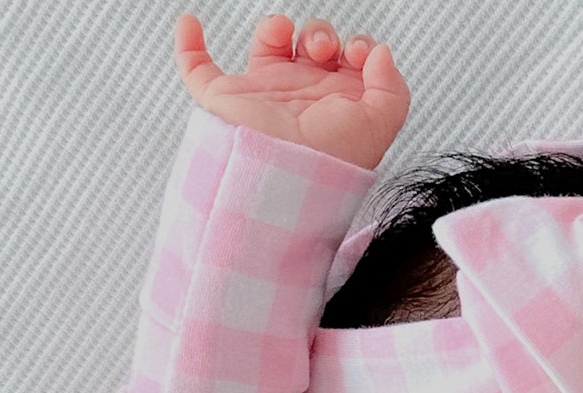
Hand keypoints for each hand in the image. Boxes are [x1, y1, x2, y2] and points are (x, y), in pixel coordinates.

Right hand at [174, 13, 408, 169]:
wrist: (281, 179)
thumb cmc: (327, 163)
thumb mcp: (379, 127)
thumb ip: (393, 88)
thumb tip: (381, 54)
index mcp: (335, 106)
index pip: (348, 63)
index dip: (356, 47)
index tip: (356, 53)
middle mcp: (301, 99)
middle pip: (312, 47)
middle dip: (320, 34)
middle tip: (321, 50)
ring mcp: (262, 97)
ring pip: (268, 47)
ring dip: (275, 27)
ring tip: (282, 35)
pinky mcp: (224, 101)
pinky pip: (198, 69)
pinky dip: (189, 45)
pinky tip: (191, 24)